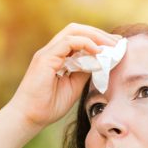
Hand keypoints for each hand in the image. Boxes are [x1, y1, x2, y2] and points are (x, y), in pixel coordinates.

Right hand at [7, 22, 121, 128]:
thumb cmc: (48, 106)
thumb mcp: (74, 86)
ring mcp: (47, 53)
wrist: (29, 117)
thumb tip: (100, 62)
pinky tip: (98, 52)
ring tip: (111, 46)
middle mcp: (51, 51)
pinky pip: (68, 42)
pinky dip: (85, 44)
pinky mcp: (45, 58)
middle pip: (77, 30)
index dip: (98, 39)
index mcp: (57, 57)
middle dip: (99, 34)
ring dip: (95, 36)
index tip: (116, 47)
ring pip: (73, 31)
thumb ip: (84, 72)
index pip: (79, 38)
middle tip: (118, 43)